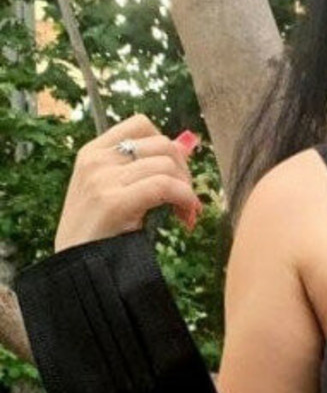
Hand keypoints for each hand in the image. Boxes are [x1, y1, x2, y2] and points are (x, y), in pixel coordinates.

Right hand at [54, 113, 202, 251]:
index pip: (141, 124)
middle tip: (185, 198)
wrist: (75, 267)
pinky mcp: (113, 202)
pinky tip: (184, 216)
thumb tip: (184, 150)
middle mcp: (96, 160)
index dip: (167, 146)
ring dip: (186, 188)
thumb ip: (139, 169)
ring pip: (167, 165)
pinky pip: (164, 186)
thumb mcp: (111, 191)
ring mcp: (103, 179)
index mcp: (92, 152)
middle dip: (184, 169)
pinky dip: (184, 199)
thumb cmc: (97, 233)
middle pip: (161, 144)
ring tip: (183, 212)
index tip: (174, 173)